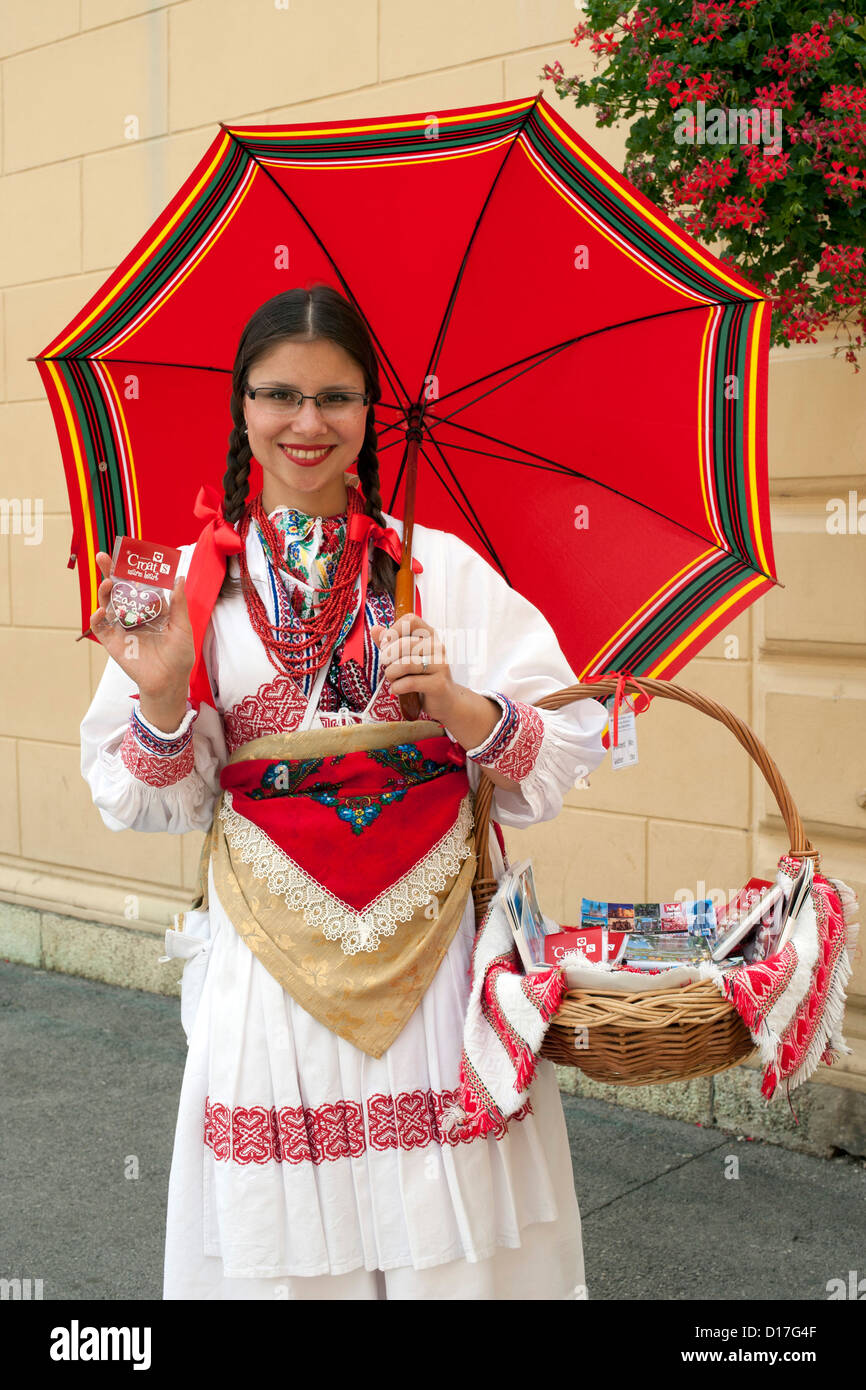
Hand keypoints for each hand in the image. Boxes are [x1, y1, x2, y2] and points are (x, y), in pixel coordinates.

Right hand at [88, 552, 194, 711]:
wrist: (169, 681)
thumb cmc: (179, 655)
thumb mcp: (182, 626)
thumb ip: (178, 603)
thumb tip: (178, 577)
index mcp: (151, 608)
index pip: (138, 584)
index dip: (131, 570)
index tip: (127, 554)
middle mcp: (134, 615)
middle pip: (118, 589)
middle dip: (110, 572)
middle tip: (103, 557)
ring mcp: (122, 627)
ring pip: (108, 604)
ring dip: (104, 592)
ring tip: (108, 583)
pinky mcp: (113, 642)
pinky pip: (101, 627)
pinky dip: (97, 618)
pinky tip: (101, 611)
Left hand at [370, 614, 457, 724]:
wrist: (445, 699)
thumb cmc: (423, 676)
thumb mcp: (407, 657)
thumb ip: (391, 643)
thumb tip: (375, 629)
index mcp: (430, 636)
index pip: (410, 620)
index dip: (392, 631)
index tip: (385, 645)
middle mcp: (437, 647)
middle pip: (404, 644)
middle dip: (387, 658)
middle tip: (386, 667)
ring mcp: (440, 665)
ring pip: (405, 664)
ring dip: (391, 674)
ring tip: (392, 680)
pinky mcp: (439, 684)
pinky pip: (409, 682)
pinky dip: (397, 687)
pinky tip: (397, 689)